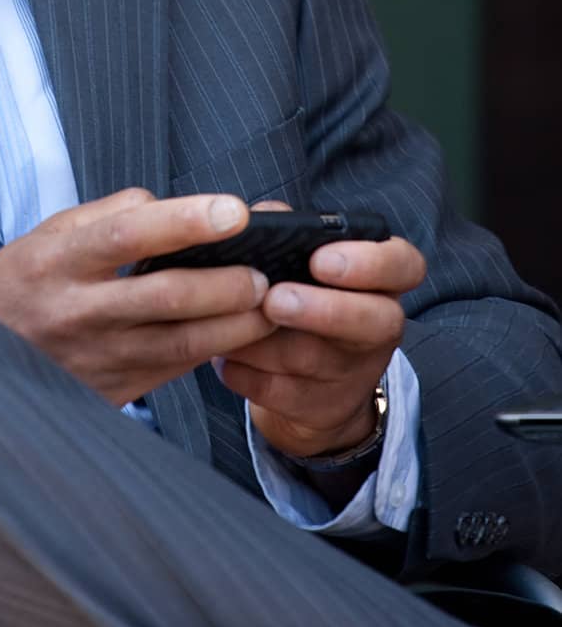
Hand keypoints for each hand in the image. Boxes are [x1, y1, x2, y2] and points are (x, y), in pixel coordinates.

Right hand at [0, 188, 275, 405]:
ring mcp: (98, 358)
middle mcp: (78, 312)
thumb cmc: (23, 283)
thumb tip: (166, 206)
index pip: (127, 235)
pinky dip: (217, 350)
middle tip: (267, 269)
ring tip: (272, 303)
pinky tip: (246, 332)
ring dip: (236, 324)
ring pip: (181, 343)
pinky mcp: (114, 392)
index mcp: (57, 261)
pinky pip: (176, 370)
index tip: (233, 210)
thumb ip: (106, 214)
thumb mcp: (47, 234)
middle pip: (165, 297)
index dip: (183, 221)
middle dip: (225, 283)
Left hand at [213, 202, 426, 458]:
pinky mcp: (320, 409)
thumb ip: (289, 231)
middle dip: (322, 309)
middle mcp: (378, 327)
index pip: (404, 265)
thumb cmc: (305, 293)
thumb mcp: (305, 260)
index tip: (322, 259)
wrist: (311, 380)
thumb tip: (262, 217)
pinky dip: (244, 374)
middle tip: (275, 299)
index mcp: (381, 281)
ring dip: (263, 340)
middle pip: (373, 321)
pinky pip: (278, 392)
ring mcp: (353, 373)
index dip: (370, 263)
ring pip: (312, 359)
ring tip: (227, 320)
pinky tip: (223, 357)